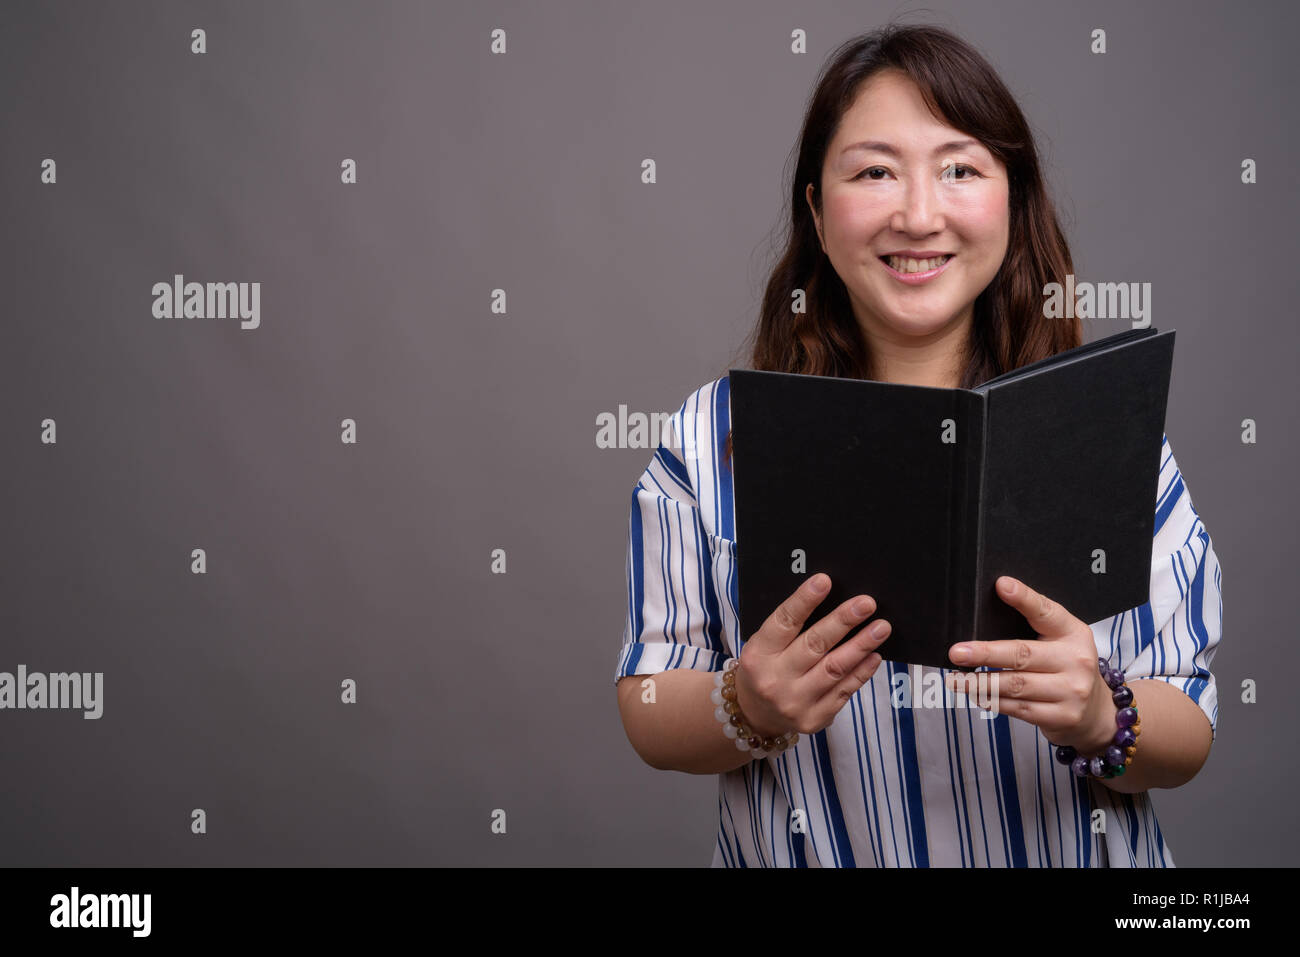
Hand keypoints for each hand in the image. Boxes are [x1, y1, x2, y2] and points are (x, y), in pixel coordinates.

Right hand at [733, 572, 891, 736]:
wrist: (755, 714)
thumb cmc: (765, 668)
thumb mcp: (764, 646)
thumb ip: (790, 627)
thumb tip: (831, 601)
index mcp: (758, 654)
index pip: (784, 622)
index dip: (804, 600)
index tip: (825, 581)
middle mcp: (774, 679)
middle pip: (814, 645)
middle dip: (844, 621)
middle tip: (866, 603)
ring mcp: (794, 702)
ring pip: (834, 668)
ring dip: (861, 645)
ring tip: (881, 627)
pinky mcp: (813, 719)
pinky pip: (844, 691)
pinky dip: (861, 671)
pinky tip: (874, 655)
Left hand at [944, 576, 1115, 753]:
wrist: (1098, 713)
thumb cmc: (1067, 667)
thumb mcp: (1060, 641)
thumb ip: (1032, 626)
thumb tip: (987, 611)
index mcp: (1073, 633)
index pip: (1046, 612)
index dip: (1024, 598)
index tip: (1002, 585)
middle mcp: (1076, 661)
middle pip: (1022, 654)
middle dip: (985, 653)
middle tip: (957, 652)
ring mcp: (1071, 692)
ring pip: (1015, 685)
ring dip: (979, 682)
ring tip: (955, 680)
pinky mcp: (1061, 717)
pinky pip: (1017, 709)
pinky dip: (992, 701)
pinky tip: (976, 695)